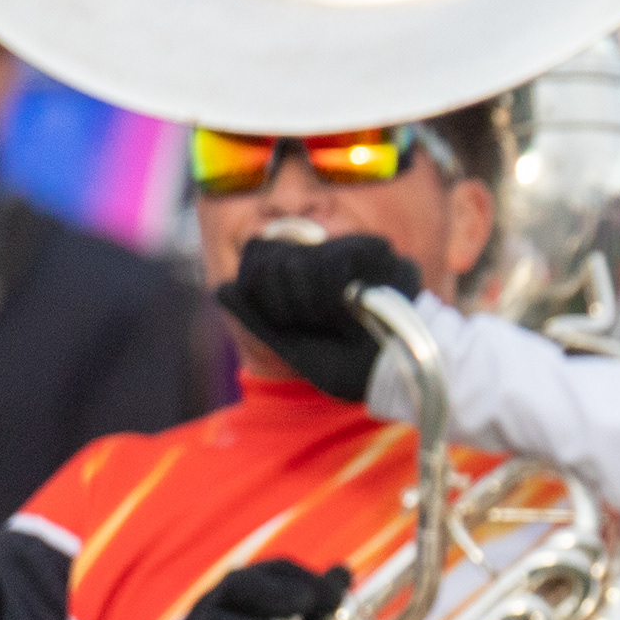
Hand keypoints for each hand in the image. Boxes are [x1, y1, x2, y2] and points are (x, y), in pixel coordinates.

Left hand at [216, 233, 424, 403]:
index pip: (259, 254)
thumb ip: (256, 318)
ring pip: (296, 263)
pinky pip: (328, 267)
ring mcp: (349, 246)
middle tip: (318, 324)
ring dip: (310, 305)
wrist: (399, 373)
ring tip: (340, 321)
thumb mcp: (291, 345)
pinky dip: (333, 299)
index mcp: (304, 272)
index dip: (264, 294)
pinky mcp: (373, 248)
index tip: (294, 323)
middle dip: (285, 304)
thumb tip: (220, 288)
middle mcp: (325, 251)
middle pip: (271, 259)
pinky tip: (353, 313)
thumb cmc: (350, 366)